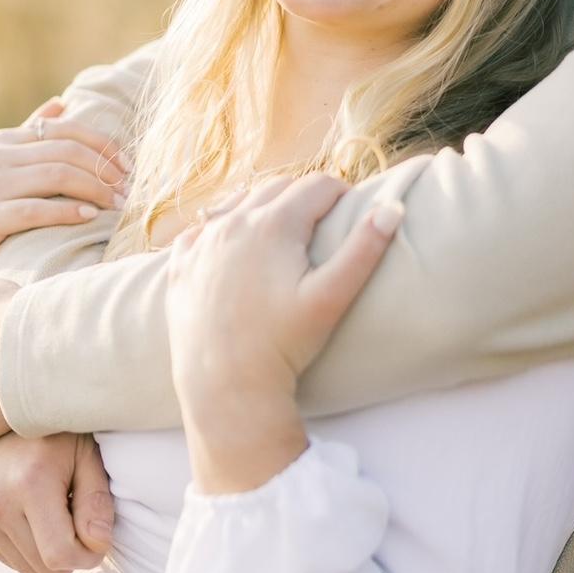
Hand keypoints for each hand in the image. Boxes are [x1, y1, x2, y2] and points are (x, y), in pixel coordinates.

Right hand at [0, 97, 129, 318]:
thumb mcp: (6, 167)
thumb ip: (31, 133)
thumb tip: (61, 100)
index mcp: (7, 140)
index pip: (68, 130)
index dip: (105, 146)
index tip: (131, 167)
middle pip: (68, 151)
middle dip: (106, 170)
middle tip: (129, 191)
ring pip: (58, 175)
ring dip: (96, 190)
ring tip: (118, 205)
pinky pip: (36, 209)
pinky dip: (68, 211)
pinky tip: (90, 217)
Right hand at [0, 432, 114, 572]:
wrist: (4, 414)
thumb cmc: (59, 433)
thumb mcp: (87, 456)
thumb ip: (96, 500)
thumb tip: (98, 546)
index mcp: (30, 483)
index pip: (59, 554)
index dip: (87, 557)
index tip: (100, 542)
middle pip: (41, 568)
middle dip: (70, 558)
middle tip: (83, 527)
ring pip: (23, 568)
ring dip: (48, 554)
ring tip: (59, 516)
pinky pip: (6, 558)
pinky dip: (28, 548)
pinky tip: (37, 517)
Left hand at [166, 175, 403, 493]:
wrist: (224, 387)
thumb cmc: (283, 344)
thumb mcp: (331, 298)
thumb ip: (364, 249)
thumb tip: (392, 207)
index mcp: (274, 222)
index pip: (319, 185)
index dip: (342, 194)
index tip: (351, 211)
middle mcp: (234, 222)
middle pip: (279, 187)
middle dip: (305, 199)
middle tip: (323, 224)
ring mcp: (202, 241)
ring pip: (240, 203)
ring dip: (266, 208)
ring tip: (285, 233)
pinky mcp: (181, 264)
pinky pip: (203, 229)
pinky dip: (224, 229)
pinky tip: (237, 250)